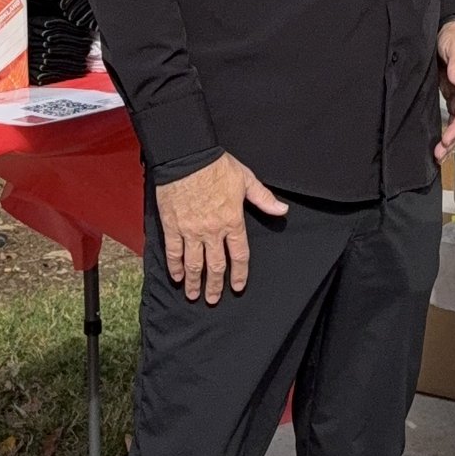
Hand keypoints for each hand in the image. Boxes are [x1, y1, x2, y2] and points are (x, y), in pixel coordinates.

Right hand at [156, 153, 287, 302]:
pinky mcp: (172, 225)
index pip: (239, 255)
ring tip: (193, 295)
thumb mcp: (246, 179)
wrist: (186, 156)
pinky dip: (174, 265)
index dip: (239, 274)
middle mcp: (212, 231)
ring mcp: (190, 230)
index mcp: (232, 221)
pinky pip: (174, 250)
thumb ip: (263, 198)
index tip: (237, 287)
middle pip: (215, 265)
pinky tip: (176, 276)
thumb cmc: (217, 166)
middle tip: (213, 299)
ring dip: (194, 281)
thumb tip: (282, 210)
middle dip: (215, 285)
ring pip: (193, 263)